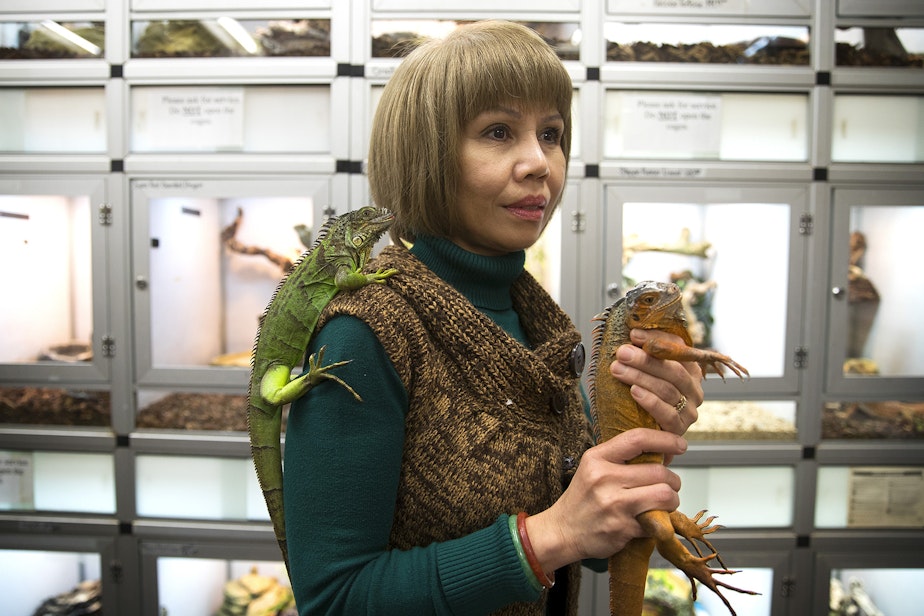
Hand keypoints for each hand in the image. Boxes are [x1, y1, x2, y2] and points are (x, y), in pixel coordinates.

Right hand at [525, 428, 685, 569]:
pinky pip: (657, 521)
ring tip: (664, 502)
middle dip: (672, 480)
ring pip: (664, 495)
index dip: (665, 440)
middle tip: (668, 486)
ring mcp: (614, 504)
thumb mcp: (593, 467)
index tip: (679, 445)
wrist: (562, 531)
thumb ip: (622, 458)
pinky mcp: (622, 528)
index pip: (637, 439)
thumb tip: (663, 453)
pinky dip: (660, 521)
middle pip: (659, 472)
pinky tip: (650, 520)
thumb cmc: (583, 497)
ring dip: (671, 500)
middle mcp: (604, 478)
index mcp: (597, 458)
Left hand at [607, 329, 703, 438]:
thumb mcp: (645, 372)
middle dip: (645, 359)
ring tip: (618, 369)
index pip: (678, 348)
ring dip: (640, 377)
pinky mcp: (680, 429)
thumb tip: (633, 334)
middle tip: (622, 353)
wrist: (644, 437)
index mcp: (690, 370)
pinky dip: (650, 402)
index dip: (657, 339)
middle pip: (673, 370)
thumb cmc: (643, 398)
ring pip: (668, 390)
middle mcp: (694, 389)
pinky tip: (634, 392)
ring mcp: (689, 410)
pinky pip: (667, 414)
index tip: (633, 334)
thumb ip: (644, 353)